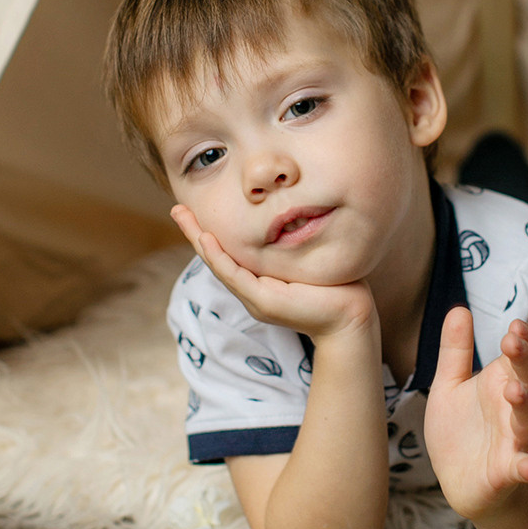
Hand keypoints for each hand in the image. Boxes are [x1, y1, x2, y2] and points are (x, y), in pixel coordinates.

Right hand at [171, 205, 374, 340]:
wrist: (351, 319)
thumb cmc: (336, 288)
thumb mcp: (308, 260)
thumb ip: (293, 246)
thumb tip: (293, 217)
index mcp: (260, 280)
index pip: (228, 252)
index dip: (209, 232)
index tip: (195, 209)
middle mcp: (252, 290)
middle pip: (215, 257)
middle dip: (194, 232)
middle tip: (176, 209)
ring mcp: (255, 297)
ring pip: (219, 264)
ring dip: (198, 240)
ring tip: (183, 217)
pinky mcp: (263, 302)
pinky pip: (235, 275)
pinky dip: (219, 257)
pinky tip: (207, 240)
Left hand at [424, 309, 527, 519]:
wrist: (459, 481)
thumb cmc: (459, 429)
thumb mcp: (449, 385)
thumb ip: (456, 351)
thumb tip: (460, 309)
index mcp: (500, 382)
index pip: (521, 355)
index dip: (524, 340)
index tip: (516, 325)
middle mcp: (512, 408)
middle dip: (524, 360)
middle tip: (512, 342)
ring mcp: (512, 439)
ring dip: (525, 404)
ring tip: (514, 391)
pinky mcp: (506, 471)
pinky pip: (521, 467)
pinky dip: (527, 467)